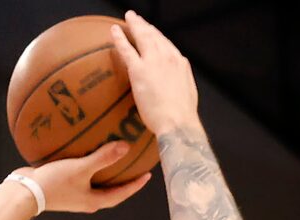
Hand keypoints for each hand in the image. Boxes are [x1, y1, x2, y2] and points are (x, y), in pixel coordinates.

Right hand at [16, 140, 154, 215]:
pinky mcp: (61, 185)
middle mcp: (84, 200)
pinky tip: (83, 147)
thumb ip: (103, 158)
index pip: (120, 194)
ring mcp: (72, 194)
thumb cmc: (53, 183)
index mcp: (93, 201)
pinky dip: (85, 162)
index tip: (148, 175)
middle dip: (121, 179)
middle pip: (109, 190)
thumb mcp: (81, 169)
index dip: (135, 185)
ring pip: (93, 182)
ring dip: (104, 171)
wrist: (23, 193)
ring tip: (111, 155)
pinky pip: (79, 173)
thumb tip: (126, 146)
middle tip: (134, 166)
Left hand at [108, 10, 200, 135]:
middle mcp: (168, 57)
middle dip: (145, 25)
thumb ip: (178, 85)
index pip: (166, 44)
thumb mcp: (186, 95)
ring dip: (134, 25)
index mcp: (180, 63)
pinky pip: (127, 49)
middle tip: (136, 18)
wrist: (178, 123)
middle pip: (155, 36)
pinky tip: (113, 31)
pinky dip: (120, 38)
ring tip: (128, 18)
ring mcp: (154, 61)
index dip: (157, 36)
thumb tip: (173, 88)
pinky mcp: (139, 70)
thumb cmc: (182, 117)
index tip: (151, 31)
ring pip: (142, 37)